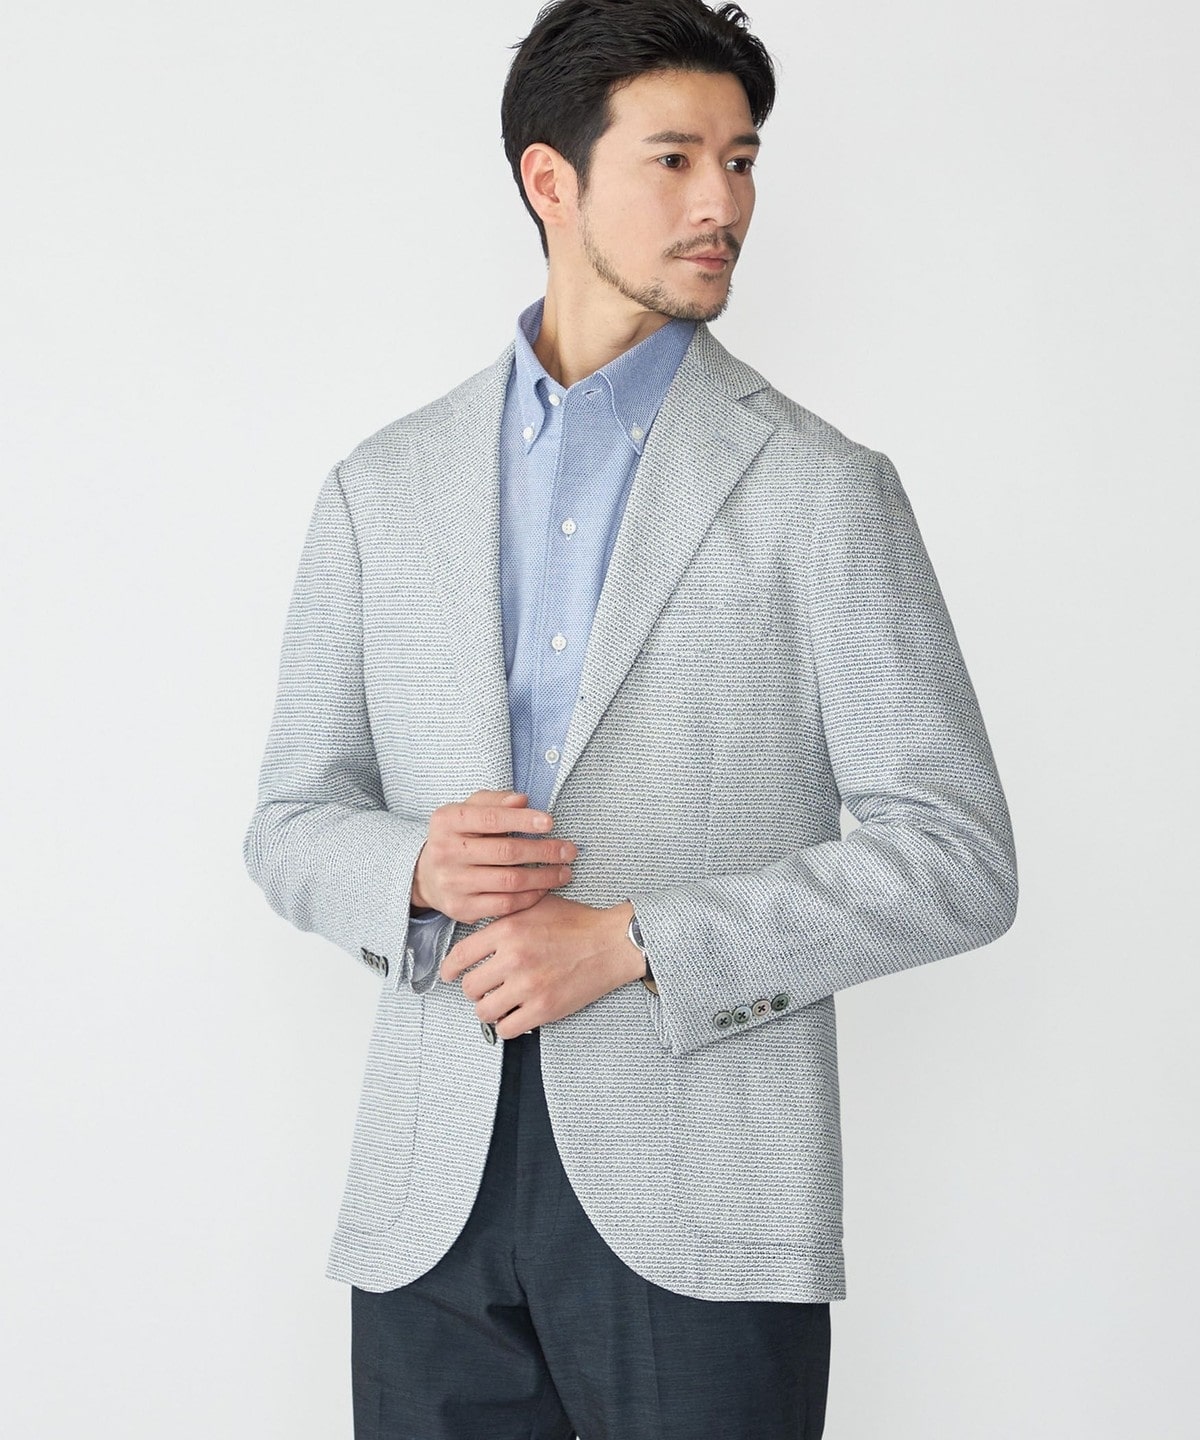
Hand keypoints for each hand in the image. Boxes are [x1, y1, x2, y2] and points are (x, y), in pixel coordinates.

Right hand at [411, 789, 577, 924]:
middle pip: (505, 852)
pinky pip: (505, 905)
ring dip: (544, 877)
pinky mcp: (462, 909)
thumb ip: (495, 801)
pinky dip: (530, 897)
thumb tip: (522, 800)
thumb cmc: (458, 837)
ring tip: (564, 871)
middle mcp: (446, 852)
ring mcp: (453, 883)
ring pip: (509, 881)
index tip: (550, 822)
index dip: (523, 820)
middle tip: (569, 850)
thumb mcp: (469, 810)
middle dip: (543, 851)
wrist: (427, 875)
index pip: (491, 818)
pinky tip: (545, 889)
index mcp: (447, 821)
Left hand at [440, 895, 643, 1037]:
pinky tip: (516, 1015)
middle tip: (486, 989)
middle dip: (475, 990)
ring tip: (500, 1003)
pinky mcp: (544, 1009)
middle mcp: (513, 957)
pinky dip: (507, 1025)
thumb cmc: (577, 923)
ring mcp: (528, 986)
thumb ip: (506, 916)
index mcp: (508, 930)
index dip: (449, 970)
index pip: (460, 956)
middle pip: (470, 987)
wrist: (612, 943)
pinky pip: (507, 1029)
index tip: (449, 976)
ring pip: (484, 1011)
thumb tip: (478, 929)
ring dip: (489, 1010)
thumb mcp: (536, 906)